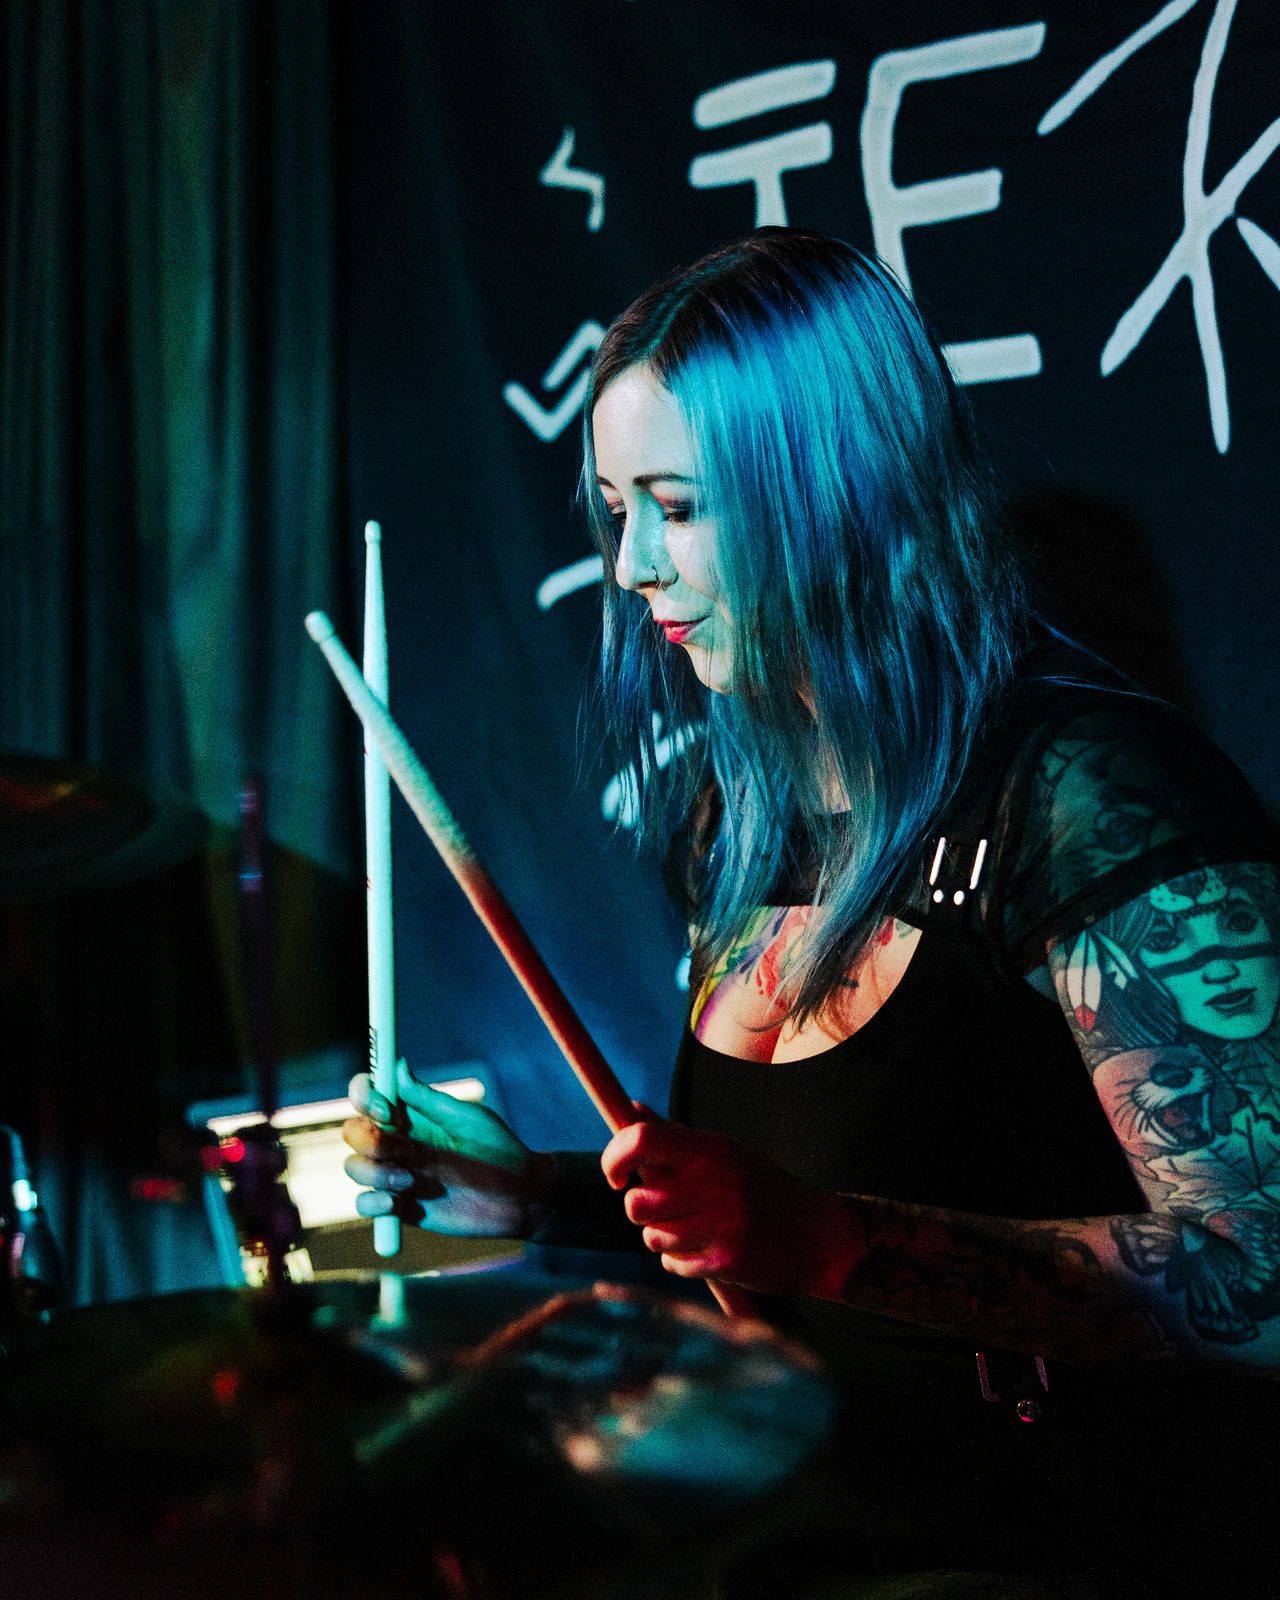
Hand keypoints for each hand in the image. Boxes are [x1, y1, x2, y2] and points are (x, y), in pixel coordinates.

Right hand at [343, 1061, 554, 1237]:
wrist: (521, 1200)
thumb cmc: (500, 1152)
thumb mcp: (468, 1120)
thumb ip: (430, 1099)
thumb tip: (397, 1066)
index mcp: (412, 1115)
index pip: (369, 1095)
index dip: (365, 1096)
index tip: (385, 1109)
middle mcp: (399, 1142)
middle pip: (353, 1131)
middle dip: (368, 1139)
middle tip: (402, 1149)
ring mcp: (396, 1174)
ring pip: (355, 1167)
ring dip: (372, 1173)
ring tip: (409, 1182)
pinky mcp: (400, 1207)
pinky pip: (365, 1204)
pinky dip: (371, 1203)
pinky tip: (396, 1204)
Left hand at [600, 1110, 841, 1295]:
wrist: (818, 1235)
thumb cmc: (760, 1187)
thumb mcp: (724, 1151)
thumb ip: (675, 1135)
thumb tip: (629, 1109)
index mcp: (712, 1149)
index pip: (641, 1140)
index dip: (614, 1156)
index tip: (615, 1175)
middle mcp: (715, 1184)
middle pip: (636, 1202)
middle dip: (639, 1208)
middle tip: (661, 1207)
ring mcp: (721, 1226)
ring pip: (651, 1237)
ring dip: (660, 1236)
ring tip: (690, 1228)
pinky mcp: (725, 1263)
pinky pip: (672, 1264)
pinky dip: (680, 1260)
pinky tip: (706, 1250)